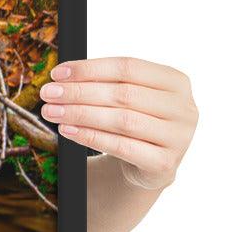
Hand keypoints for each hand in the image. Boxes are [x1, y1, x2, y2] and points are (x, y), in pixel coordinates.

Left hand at [38, 56, 197, 188]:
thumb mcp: (125, 98)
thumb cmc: (132, 122)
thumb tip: (60, 77)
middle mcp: (184, 108)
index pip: (128, 67)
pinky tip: (67, 131)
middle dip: (79, 92)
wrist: (147, 164)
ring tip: (51, 112)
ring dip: (80, 114)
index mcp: (175, 81)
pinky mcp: (164, 164)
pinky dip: (91, 137)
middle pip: (124, 94)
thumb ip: (102, 83)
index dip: (89, 69)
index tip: (56, 74)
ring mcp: (178, 137)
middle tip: (48, 94)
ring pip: (122, 120)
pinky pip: (122, 147)